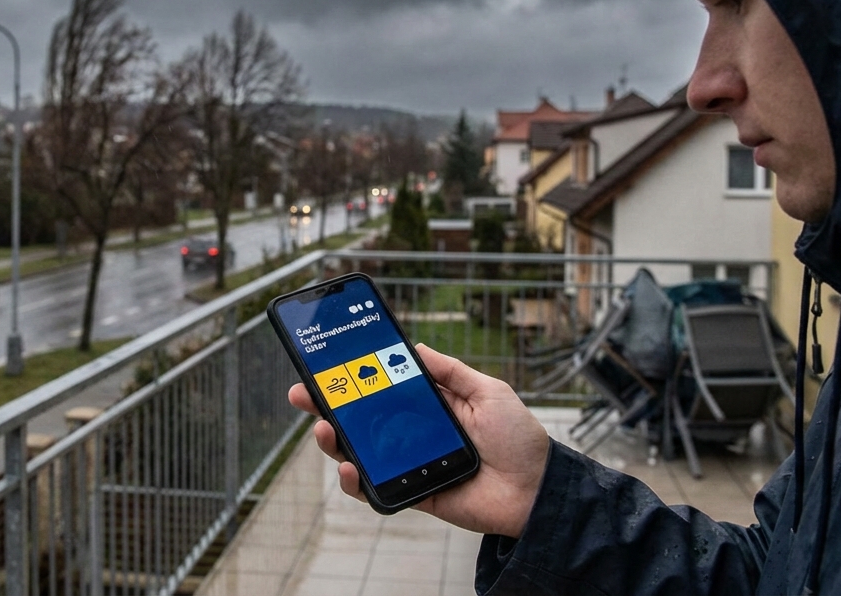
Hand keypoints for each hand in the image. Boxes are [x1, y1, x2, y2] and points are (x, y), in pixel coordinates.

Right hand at [288, 344, 550, 537]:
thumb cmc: (519, 438)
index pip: (380, 388)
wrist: (537, 489)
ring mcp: (408, 463)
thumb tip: (415, 347)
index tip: (324, 363)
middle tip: (303, 394)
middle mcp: (411, 433)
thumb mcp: (489, 391)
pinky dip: (354, 481)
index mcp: (427, 406)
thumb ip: (451, 371)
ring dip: (332, 441)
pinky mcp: (411, 493)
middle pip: (358, 419)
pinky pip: (374, 489)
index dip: (352, 377)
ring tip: (324, 428)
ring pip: (357, 453)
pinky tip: (348, 468)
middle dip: (325, 405)